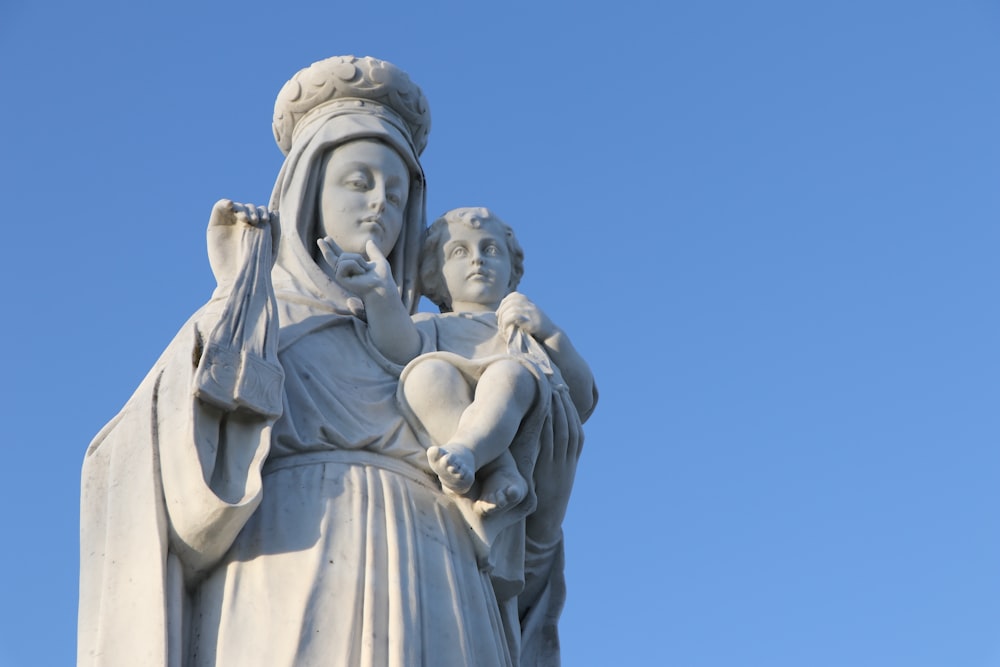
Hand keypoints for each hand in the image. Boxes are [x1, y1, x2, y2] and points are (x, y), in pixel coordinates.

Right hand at [206, 199, 275, 287]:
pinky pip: (218, 208)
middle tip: (256, 221)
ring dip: (242, 207)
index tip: (265, 220)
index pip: (259, 212)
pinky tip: (230, 205)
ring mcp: (228, 225)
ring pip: (236, 206)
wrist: (239, 278)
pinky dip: (224, 203)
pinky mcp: (214, 227)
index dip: (263, 211)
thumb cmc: (257, 267)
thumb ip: (275, 230)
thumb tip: (275, 212)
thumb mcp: (271, 248)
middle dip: (253, 210)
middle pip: (248, 207)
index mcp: (256, 230)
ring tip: (246, 218)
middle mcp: (242, 226)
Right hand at [317, 239, 393, 297]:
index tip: (327, 238)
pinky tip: (360, 272)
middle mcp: (345, 271)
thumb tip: (369, 241)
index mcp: (353, 266)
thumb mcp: (379, 260)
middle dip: (326, 248)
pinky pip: (343, 263)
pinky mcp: (340, 278)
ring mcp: (341, 275)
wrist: (382, 286)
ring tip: (364, 270)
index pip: (340, 255)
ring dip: (357, 260)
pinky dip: (354, 264)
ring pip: (343, 257)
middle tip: (320, 239)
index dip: (333, 247)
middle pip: (331, 257)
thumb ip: (374, 251)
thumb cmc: (382, 277)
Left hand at [496, 292, 556, 340]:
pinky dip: (506, 322)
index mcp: (529, 301)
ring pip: (509, 309)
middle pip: (509, 302)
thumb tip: (503, 311)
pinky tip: (505, 329)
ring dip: (502, 319)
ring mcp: (530, 311)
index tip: (499, 313)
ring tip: (502, 327)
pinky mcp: (529, 320)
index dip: (503, 304)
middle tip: (499, 322)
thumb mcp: (530, 314)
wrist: (551, 334)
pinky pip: (513, 316)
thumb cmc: (538, 327)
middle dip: (501, 312)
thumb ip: (521, 310)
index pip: (512, 296)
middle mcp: (529, 304)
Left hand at [526, 399, 582, 544]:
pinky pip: (550, 442)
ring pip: (561, 430)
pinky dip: (549, 424)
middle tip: (556, 381)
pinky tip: (543, 410)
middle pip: (569, 424)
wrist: (545, 523)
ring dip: (557, 408)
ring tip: (550, 389)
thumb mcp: (553, 476)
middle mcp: (568, 460)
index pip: (574, 427)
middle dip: (563, 403)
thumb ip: (550, 458)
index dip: (569, 408)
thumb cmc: (543, 499)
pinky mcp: (549, 469)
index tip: (562, 390)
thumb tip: (540, 438)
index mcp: (571, 459)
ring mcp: (560, 464)